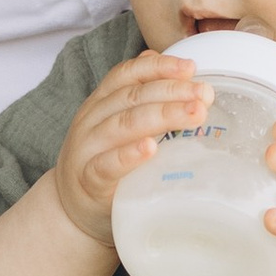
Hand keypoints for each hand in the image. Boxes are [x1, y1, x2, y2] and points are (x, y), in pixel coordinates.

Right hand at [51, 50, 203, 246]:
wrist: (71, 208)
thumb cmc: (106, 162)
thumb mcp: (119, 126)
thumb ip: (143, 101)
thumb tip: (181, 71)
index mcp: (102, 102)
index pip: (128, 73)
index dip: (159, 67)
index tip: (190, 67)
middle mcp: (92, 119)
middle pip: (133, 97)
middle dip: (173, 91)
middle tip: (204, 95)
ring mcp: (87, 149)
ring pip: (124, 125)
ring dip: (162, 116)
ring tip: (194, 115)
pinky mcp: (88, 180)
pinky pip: (106, 165)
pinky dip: (129, 155)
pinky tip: (151, 149)